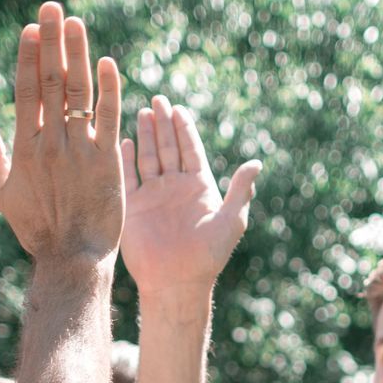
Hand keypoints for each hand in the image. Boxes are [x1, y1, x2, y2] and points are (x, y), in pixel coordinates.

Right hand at [0, 1, 124, 266]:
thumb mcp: (4, 194)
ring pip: (78, 92)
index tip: (31, 28)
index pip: (27, 91)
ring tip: (75, 22)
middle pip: (51, 81)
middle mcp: (51, 142)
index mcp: (25, 147)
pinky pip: (108, 118)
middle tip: (52, 7)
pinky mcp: (107, 162)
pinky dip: (108, 90)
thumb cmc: (37, 230)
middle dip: (51, 42)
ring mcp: (80, 150)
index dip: (30, 57)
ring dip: (77, 54)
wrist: (71, 260)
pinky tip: (107, 62)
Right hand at [119, 95, 260, 295]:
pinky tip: (125, 140)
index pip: (191, 150)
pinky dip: (126, 159)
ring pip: (148, 158)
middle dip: (163, 124)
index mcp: (199, 187)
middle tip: (157, 100)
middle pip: (168, 148)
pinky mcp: (134, 207)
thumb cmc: (208, 256)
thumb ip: (241, 190)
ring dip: (146, 135)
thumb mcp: (231, 221)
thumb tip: (257, 163)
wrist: (176, 283)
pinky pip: (128, 178)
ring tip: (143, 112)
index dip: (185, 129)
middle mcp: (175, 188)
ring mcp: (154, 196)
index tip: (179, 108)